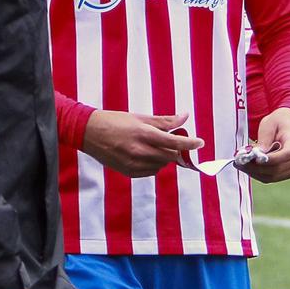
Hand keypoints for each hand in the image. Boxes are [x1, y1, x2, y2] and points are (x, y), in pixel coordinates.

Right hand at [81, 110, 199, 177]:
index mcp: (144, 134)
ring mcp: (133, 163)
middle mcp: (140, 151)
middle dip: (176, 150)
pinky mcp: (128, 172)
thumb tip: (185, 116)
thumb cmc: (115, 121)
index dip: (189, 143)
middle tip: (174, 142)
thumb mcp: (140, 117)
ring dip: (164, 157)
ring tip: (154, 146)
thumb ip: (164, 121)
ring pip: (161, 165)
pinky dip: (154, 165)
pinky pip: (150, 172)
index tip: (200, 143)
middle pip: (170, 156)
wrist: (89, 133)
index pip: (174, 142)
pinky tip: (146, 155)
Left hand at [242, 107, 289, 182]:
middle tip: (240, 162)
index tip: (255, 159)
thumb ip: (264, 140)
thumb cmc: (279, 122)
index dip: (271, 159)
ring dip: (256, 173)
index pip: (287, 154)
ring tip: (242, 165)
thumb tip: (258, 155)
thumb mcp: (269, 124)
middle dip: (257, 167)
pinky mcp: (289, 172)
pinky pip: (273, 177)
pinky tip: (249, 168)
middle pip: (278, 168)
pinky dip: (259, 174)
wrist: (289, 124)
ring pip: (274, 176)